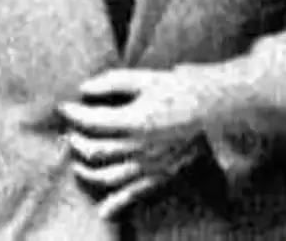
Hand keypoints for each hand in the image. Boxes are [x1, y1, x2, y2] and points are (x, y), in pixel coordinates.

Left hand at [58, 69, 209, 219]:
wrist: (220, 105)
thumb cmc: (184, 87)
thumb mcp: (148, 77)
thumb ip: (113, 81)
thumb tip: (84, 89)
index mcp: (132, 121)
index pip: (90, 121)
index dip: (73, 113)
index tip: (65, 107)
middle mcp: (137, 147)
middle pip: (93, 149)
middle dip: (76, 139)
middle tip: (71, 129)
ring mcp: (149, 164)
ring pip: (106, 175)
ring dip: (86, 169)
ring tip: (78, 160)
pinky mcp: (161, 174)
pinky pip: (134, 194)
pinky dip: (116, 204)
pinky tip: (102, 209)